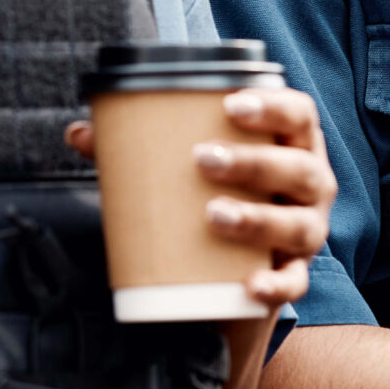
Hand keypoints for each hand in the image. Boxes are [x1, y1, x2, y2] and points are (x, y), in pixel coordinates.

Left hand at [64, 88, 334, 308]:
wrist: (229, 275)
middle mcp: (309, 188)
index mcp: (291, 147)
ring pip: (298, 225)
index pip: (299, 114)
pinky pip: (293, 285)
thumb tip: (79, 133)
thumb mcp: (186, 171)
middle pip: (299, 169)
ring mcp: (306, 234)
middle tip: (202, 159)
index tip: (230, 103)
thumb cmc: (213, 196)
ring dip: (258, 218)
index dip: (273, 106)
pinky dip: (275, 285)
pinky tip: (249, 284)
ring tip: (212, 214)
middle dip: (254, 161)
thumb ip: (136, 151)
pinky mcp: (293, 278)